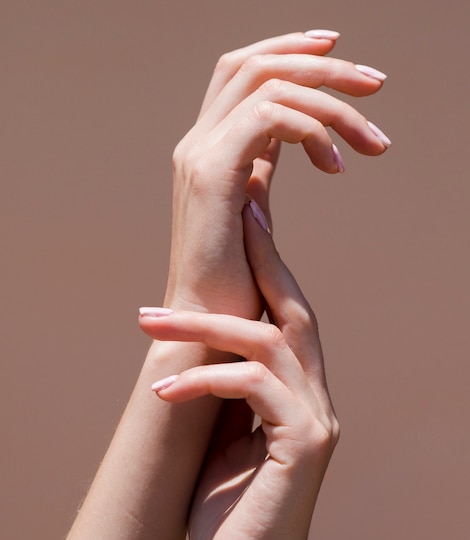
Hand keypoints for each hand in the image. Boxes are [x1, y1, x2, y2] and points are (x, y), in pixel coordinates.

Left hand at [143, 205, 338, 539]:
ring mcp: (316, 416)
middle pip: (293, 307)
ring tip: (145, 321)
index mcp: (296, 389)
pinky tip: (163, 391)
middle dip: (262, 258)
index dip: (268, 264)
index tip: (244, 219)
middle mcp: (316, 394)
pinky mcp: (306, 441)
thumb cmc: (227, 503)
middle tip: (232, 213)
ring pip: (266, 341)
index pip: (285, 313)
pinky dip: (206, 379)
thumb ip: (226, 385)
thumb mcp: (221, 430)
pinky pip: (253, 387)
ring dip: (204, 325)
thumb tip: (200, 340)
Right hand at [165, 31, 388, 318]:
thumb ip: (258, 168)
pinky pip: (268, 117)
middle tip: (375, 82)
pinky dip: (312, 131)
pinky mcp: (212, 175)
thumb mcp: (250, 212)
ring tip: (373, 142)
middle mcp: (197, 143)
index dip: (289, 51)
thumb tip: (280, 139)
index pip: (242, 73)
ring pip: (268, 84)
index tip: (340, 55)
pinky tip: (337, 167)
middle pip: (254, 63)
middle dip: (319, 62)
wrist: (203, 328)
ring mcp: (199, 155)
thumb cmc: (232, 284)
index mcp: (207, 150)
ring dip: (332, 102)